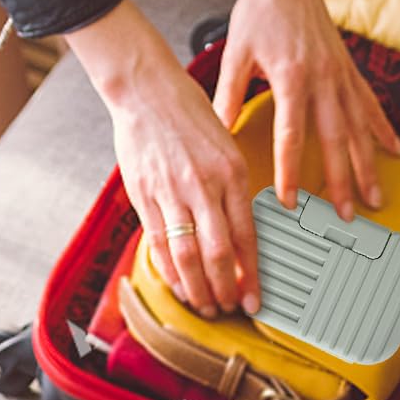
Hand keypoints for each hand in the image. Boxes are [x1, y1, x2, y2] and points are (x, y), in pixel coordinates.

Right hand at [65, 0, 258, 317]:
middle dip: (226, 290)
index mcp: (232, 172)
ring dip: (197, 288)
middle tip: (230, 309)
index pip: (246, 236)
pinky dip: (169, 270)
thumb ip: (231, 185)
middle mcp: (205, 186)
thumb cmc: (189, 113)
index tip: (256, 299)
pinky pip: (157, 243)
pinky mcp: (143, 196)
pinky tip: (177, 284)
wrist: (147, 90)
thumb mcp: (226, 144)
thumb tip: (238, 228)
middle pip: (218, 254)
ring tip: (205, 305)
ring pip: (187, 255)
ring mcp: (171, 193)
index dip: (251, 274)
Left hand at [212, 0, 399, 220]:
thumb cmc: (260, 10)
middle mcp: (322, 78)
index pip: (292, 135)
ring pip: (359, 128)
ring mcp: (340, 74)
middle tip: (345, 214)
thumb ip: (228, 95)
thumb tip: (218, 133)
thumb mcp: (236, 52)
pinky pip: (370, 105)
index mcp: (291, 76)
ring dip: (369, 165)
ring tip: (376, 197)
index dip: (292, 170)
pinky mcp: (349, 69)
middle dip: (341, 180)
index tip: (290, 199)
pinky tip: (396, 152)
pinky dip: (383, 130)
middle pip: (335, 140)